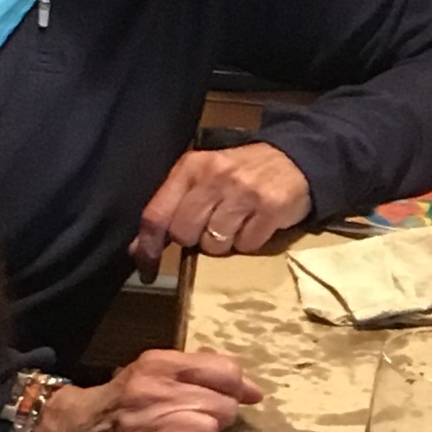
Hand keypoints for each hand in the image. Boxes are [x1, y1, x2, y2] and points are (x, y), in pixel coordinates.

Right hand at [25, 348, 261, 431]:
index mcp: (161, 365)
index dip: (237, 390)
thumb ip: (204, 375)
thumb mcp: (157, 374)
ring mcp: (145, 423)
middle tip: (193, 424)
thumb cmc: (122, 403)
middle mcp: (154, 390)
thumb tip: (254, 390)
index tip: (235, 400)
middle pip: (222, 407)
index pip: (225, 372)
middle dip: (217, 420)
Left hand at [131, 143, 312, 272]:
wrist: (293, 161)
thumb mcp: (202, 180)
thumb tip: (138, 250)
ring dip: (224, 244)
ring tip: (237, 224)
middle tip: (212, 227)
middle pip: (185, 233)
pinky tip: (256, 225)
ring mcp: (243, 192)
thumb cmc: (240, 175)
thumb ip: (171, 209)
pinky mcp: (270, 207)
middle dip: (195, 240)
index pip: (157, 214)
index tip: (147, 270)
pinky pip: (246, 245)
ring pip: (215, 244)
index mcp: (190, 167)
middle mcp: (214, 176)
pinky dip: (250, 243)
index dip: (148, 247)